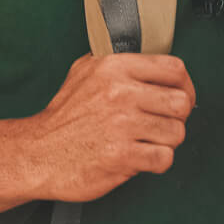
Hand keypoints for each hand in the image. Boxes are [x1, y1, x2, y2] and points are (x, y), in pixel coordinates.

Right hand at [24, 53, 195, 202]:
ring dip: (166, 142)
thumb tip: (147, 61)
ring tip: (147, 142)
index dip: (185, 85)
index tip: (179, 96)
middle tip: (164, 123)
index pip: (174, 68)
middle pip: (181, 103)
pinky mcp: (122, 156)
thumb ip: (115, 63)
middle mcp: (120, 93)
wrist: (38, 153)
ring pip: (176, 133)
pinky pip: (164, 158)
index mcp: (114, 68)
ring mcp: (122, 125)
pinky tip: (140, 157)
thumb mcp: (83, 72)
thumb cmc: (62, 117)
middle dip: (177, 117)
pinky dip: (156, 162)